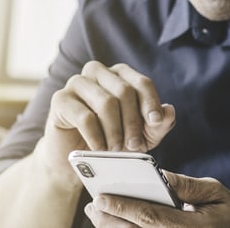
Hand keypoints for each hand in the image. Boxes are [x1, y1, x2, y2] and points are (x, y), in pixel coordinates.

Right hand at [36, 61, 175, 185]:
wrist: (74, 158)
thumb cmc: (110, 140)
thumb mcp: (141, 136)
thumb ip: (157, 125)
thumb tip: (169, 111)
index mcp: (119, 75)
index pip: (141, 82)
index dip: (150, 103)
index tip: (155, 122)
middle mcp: (97, 72)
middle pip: (124, 91)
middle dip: (132, 122)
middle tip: (134, 145)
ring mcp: (76, 83)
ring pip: (106, 102)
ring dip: (115, 131)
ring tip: (115, 149)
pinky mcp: (60, 99)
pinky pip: (85, 116)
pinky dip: (96, 137)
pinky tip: (99, 148)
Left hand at [83, 171, 229, 227]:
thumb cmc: (228, 212)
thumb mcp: (214, 192)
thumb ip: (186, 185)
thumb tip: (161, 175)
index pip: (150, 217)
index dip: (123, 207)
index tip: (102, 197)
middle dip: (110, 219)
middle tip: (94, 205)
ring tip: (97, 215)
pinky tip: (113, 225)